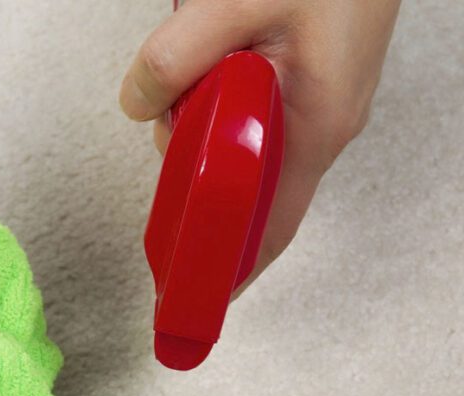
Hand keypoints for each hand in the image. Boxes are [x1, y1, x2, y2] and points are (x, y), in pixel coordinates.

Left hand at [120, 0, 400, 293]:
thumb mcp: (238, 1)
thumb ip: (178, 55)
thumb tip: (138, 101)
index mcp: (317, 126)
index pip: (268, 230)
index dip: (227, 271)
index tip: (189, 298)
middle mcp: (325, 128)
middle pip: (246, 187)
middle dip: (195, 163)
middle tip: (168, 111)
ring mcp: (321, 108)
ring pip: (246, 146)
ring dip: (205, 118)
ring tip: (195, 60)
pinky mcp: (311, 84)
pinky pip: (256, 115)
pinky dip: (222, 99)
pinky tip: (212, 57)